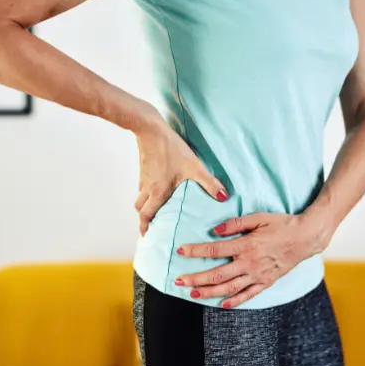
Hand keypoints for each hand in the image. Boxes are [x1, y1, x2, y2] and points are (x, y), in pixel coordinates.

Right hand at [133, 104, 228, 235]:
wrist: (151, 129)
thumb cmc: (171, 149)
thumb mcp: (194, 167)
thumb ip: (209, 183)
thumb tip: (224, 197)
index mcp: (157, 192)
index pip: (146, 215)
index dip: (145, 227)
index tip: (146, 236)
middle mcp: (147, 187)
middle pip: (140, 208)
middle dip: (143, 218)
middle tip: (149, 226)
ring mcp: (144, 177)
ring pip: (140, 196)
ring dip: (144, 205)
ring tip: (152, 209)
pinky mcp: (144, 168)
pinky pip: (142, 185)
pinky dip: (146, 192)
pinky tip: (156, 188)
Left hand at [173, 211, 332, 307]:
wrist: (305, 237)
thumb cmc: (281, 224)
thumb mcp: (259, 217)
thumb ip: (236, 223)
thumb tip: (216, 230)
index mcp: (246, 245)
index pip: (214, 249)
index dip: (195, 251)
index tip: (181, 251)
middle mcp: (249, 263)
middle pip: (217, 274)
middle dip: (195, 278)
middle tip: (178, 280)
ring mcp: (258, 275)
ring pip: (229, 288)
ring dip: (208, 292)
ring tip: (192, 294)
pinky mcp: (266, 282)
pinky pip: (248, 295)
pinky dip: (234, 301)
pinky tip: (221, 304)